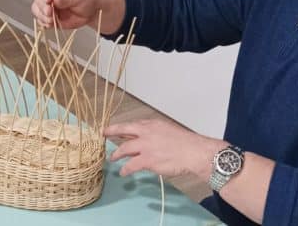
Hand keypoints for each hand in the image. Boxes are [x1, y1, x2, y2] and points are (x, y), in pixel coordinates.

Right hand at [32, 0, 99, 29]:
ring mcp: (46, 2)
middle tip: (50, 12)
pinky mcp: (47, 14)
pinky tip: (51, 24)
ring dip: (42, 15)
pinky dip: (44, 22)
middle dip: (42, 5)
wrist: (92, 10)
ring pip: (36, 7)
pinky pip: (40, 18)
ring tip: (52, 20)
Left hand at [104, 119, 223, 178]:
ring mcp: (145, 146)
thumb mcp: (168, 130)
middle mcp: (146, 133)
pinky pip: (131, 165)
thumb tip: (149, 138)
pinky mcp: (147, 160)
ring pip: (124, 148)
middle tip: (104, 134)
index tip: (115, 128)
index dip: (123, 127)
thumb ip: (156, 133)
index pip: (133, 124)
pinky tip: (123, 172)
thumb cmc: (186, 144)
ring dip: (117, 154)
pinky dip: (125, 169)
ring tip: (112, 158)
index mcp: (152, 125)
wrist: (193, 152)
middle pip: (124, 130)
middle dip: (112, 131)